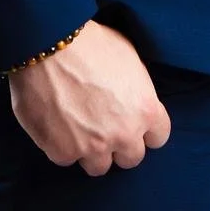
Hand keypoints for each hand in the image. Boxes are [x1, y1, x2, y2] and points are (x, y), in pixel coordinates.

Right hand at [8, 19, 170, 175]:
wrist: (50, 44)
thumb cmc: (91, 43)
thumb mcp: (130, 59)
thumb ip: (137, 90)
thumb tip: (134, 100)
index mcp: (146, 110)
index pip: (158, 137)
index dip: (145, 131)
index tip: (134, 125)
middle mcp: (124, 134)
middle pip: (131, 158)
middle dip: (120, 145)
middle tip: (104, 128)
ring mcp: (93, 147)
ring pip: (99, 167)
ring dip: (91, 152)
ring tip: (79, 129)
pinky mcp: (62, 152)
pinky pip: (67, 159)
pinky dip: (62, 146)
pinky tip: (56, 125)